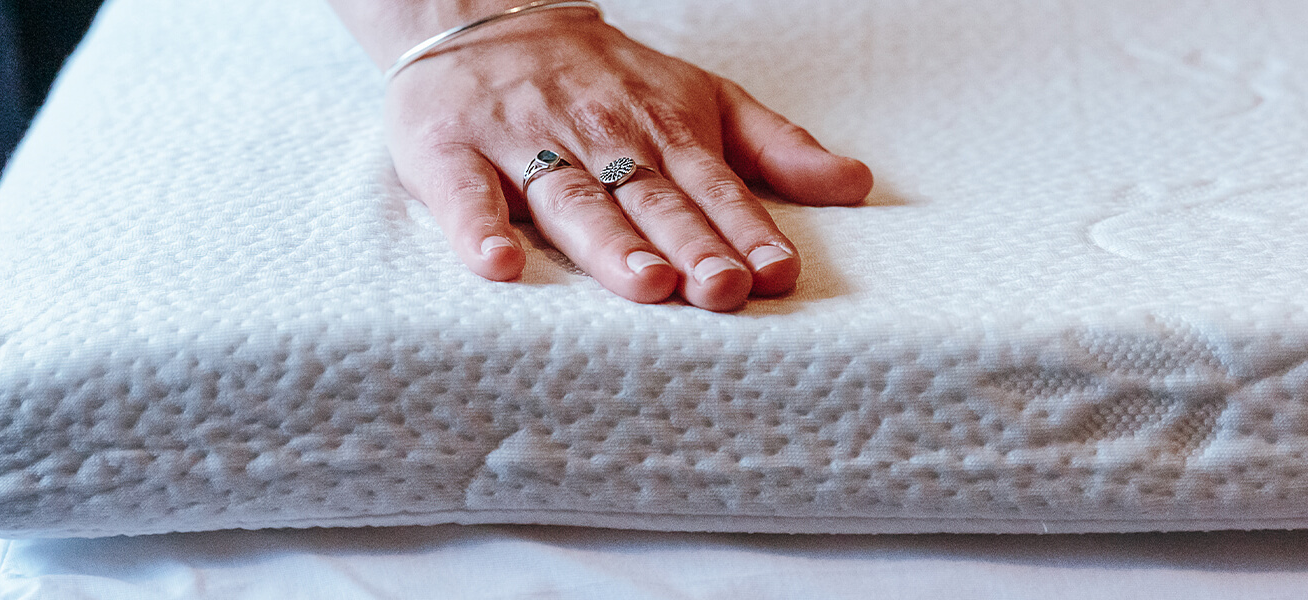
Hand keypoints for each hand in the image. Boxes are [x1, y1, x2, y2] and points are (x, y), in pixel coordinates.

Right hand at [350, 3, 870, 310]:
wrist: (483, 18)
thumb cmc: (606, 80)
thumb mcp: (700, 98)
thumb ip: (776, 146)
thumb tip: (858, 184)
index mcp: (663, 128)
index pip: (711, 186)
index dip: (743, 230)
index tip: (773, 273)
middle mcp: (598, 133)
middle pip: (647, 196)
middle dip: (687, 243)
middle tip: (720, 289)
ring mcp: (522, 139)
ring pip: (570, 196)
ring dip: (608, 243)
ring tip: (643, 283)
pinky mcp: (449, 150)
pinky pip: (464, 192)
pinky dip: (478, 228)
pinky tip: (499, 265)